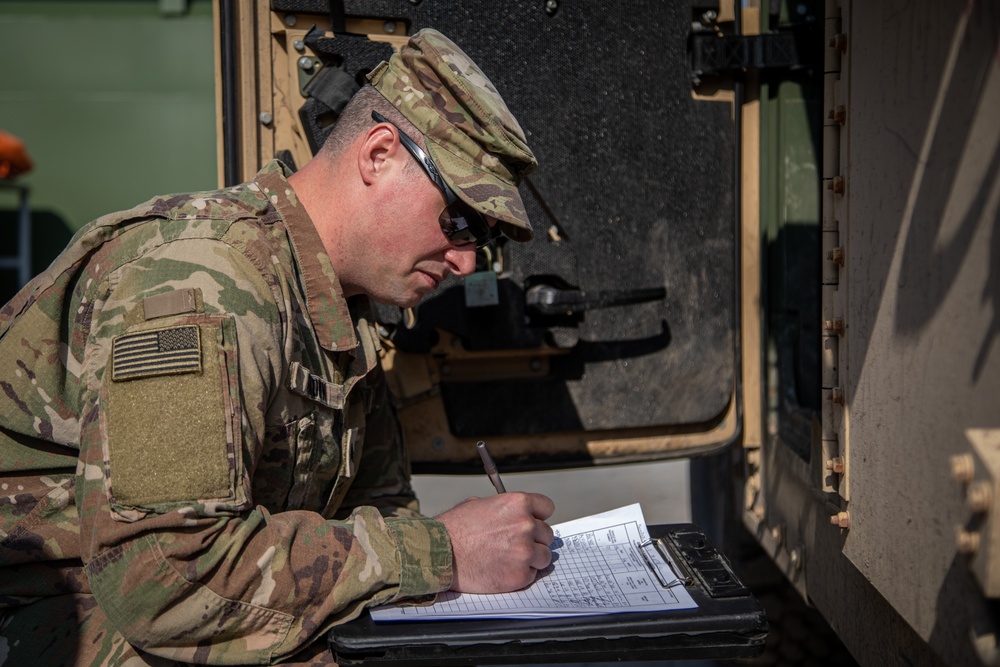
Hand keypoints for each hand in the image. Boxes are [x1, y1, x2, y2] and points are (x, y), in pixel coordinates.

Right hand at [436, 492, 554, 593]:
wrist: (439, 553)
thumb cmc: (454, 529)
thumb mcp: (479, 504)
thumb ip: (505, 509)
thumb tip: (515, 515)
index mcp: (518, 503)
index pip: (547, 508)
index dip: (538, 516)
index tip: (534, 522)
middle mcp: (526, 525)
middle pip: (546, 534)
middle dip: (534, 539)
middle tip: (515, 544)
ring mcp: (524, 552)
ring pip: (544, 556)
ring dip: (531, 558)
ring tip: (510, 559)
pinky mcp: (519, 575)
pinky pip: (532, 575)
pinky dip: (521, 574)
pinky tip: (503, 569)